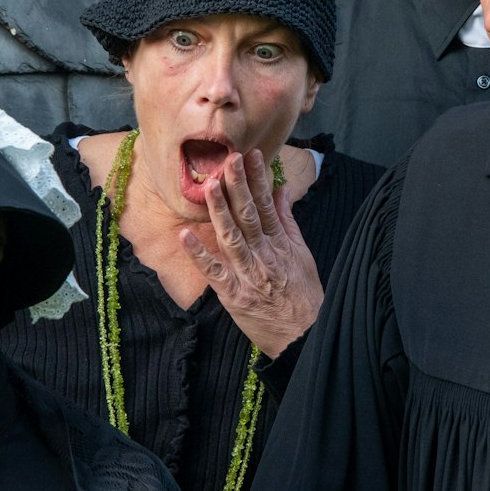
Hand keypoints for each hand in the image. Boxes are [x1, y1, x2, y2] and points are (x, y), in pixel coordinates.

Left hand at [182, 151, 323, 355]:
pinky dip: (199, 255)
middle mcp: (264, 255)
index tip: (252, 156)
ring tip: (209, 186)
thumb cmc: (303, 295)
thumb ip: (288, 222)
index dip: (259, 179)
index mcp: (280, 244)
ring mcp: (248, 274)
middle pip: (249, 215)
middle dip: (238, 186)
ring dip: (219, 211)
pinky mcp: (234, 295)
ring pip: (231, 237)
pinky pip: (214, 272)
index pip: (268, 205)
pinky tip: (184, 235)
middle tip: (229, 160)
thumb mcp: (302, 254)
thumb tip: (281, 191)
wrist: (305, 335)